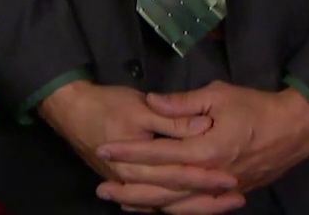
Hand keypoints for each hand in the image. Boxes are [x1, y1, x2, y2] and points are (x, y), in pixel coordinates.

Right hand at [37, 81, 234, 210]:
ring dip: (196, 206)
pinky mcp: (127, 184)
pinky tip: (191, 208)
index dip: (207, 176)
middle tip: (238, 197)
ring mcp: (130, 185)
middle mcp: (135, 180)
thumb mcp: (140, 106)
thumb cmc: (106, 104)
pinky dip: (173, 208)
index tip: (233, 177)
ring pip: (166, 204)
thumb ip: (172, 118)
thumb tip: (202, 125)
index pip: (179, 172)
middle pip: (176, 195)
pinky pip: (153, 204)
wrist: (70, 111)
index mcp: (139, 161)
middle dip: (208, 199)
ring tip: (225, 205)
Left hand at [96, 82, 308, 213]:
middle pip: (161, 185)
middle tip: (101, 186)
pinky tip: (153, 209)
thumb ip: (183, 103)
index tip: (105, 148)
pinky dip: (171, 210)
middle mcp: (209, 176)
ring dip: (145, 203)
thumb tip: (152, 101)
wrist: (294, 129)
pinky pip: (193, 208)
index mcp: (206, 150)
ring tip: (119, 200)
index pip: (159, 154)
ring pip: (175, 203)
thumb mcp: (219, 95)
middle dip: (129, 184)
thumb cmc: (256, 107)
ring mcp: (218, 189)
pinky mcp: (226, 194)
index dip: (130, 151)